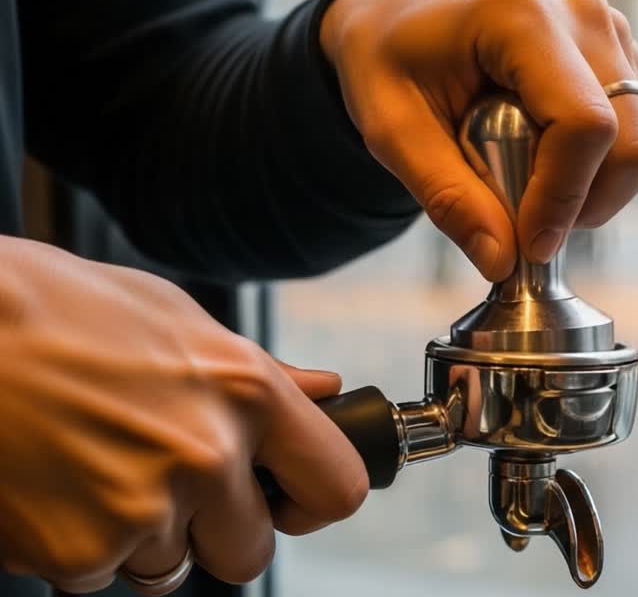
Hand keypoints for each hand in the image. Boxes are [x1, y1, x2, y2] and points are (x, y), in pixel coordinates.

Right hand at [0, 238, 366, 592]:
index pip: (336, 488)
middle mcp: (207, 456)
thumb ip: (262, 372)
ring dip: (140, 537)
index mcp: (248, 392)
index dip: (311, 502)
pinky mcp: (77, 551)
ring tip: (95, 466)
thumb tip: (324, 391)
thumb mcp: (178, 319)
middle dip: (215, 533)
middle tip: (170, 488)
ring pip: (169, 568)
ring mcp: (143, 510)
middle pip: (250, 553)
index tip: (288, 500)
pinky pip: (97, 576)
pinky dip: (77, 545)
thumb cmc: (59, 311)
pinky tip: (55, 485)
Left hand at [320, 0, 637, 280]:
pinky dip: (598, 174)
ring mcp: (610, 34)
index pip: (584, 124)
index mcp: (522, 17)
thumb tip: (501, 262)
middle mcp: (582, 16)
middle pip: (631, 142)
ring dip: (592, 193)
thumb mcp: (392, 131)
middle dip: (584, 205)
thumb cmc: (388, 59)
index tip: (527, 246)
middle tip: (526, 226)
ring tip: (528, 188)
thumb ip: (447, 197)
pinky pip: (636, 140)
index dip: (562, 198)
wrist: (399, 14)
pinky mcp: (622, 58)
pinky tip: (545, 163)